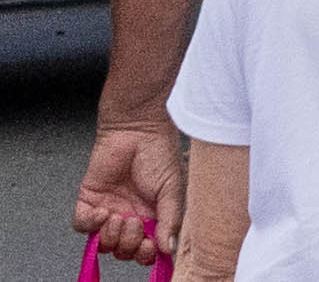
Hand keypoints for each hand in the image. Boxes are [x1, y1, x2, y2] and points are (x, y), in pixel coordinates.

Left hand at [76, 119, 176, 261]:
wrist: (137, 130)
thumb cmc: (159, 154)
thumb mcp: (172, 189)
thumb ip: (170, 220)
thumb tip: (168, 249)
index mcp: (151, 217)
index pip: (144, 249)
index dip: (144, 254)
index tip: (149, 245)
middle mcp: (128, 217)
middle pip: (121, 250)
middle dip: (127, 243)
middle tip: (135, 222)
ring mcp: (107, 210)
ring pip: (101, 243)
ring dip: (109, 236)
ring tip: (119, 216)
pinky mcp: (88, 201)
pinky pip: (82, 226)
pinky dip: (90, 224)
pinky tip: (102, 211)